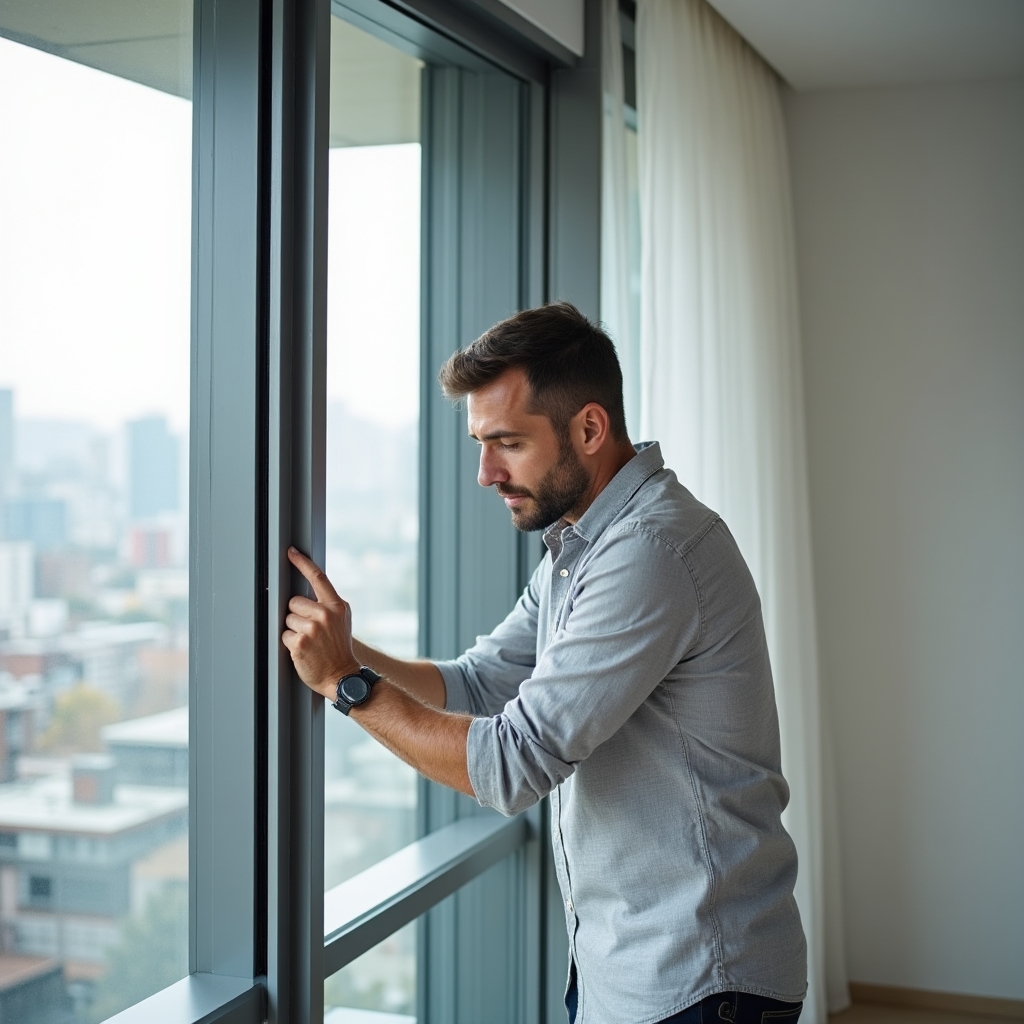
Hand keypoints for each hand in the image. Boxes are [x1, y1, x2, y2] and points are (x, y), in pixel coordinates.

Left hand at [282, 547, 360, 698]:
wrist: (343, 676)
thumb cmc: (339, 650)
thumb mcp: (342, 622)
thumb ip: (328, 606)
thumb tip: (306, 595)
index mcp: (337, 606)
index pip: (318, 577)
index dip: (302, 563)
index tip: (291, 552)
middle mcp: (325, 614)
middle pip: (294, 602)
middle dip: (297, 615)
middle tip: (312, 632)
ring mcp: (312, 628)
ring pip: (287, 619)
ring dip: (293, 631)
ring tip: (310, 643)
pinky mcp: (300, 642)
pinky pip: (284, 635)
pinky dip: (290, 644)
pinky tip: (304, 651)